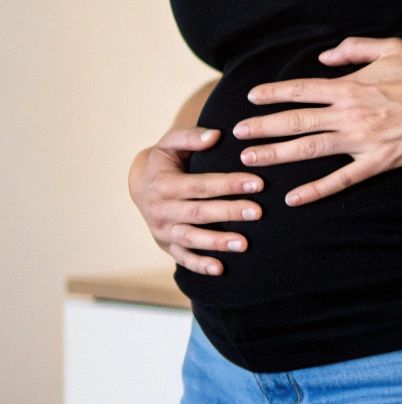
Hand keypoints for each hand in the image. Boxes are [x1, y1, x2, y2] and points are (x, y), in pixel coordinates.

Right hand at [129, 126, 261, 276]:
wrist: (141, 186)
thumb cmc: (165, 162)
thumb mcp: (170, 143)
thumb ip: (191, 137)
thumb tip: (215, 134)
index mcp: (164, 184)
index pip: (200, 185)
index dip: (229, 184)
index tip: (258, 182)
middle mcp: (161, 209)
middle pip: (199, 212)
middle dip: (229, 212)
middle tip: (259, 212)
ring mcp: (163, 230)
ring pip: (191, 238)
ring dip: (217, 242)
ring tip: (245, 244)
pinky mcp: (167, 245)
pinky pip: (183, 258)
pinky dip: (199, 265)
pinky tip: (220, 269)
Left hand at [232, 36, 401, 207]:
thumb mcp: (390, 47)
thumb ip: (353, 48)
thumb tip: (324, 56)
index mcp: (350, 85)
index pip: (301, 90)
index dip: (273, 94)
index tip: (252, 98)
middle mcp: (349, 113)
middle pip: (295, 121)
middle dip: (262, 127)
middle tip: (236, 135)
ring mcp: (362, 139)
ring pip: (310, 148)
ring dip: (277, 155)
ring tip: (251, 160)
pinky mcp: (379, 161)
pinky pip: (341, 179)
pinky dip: (316, 190)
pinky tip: (294, 199)